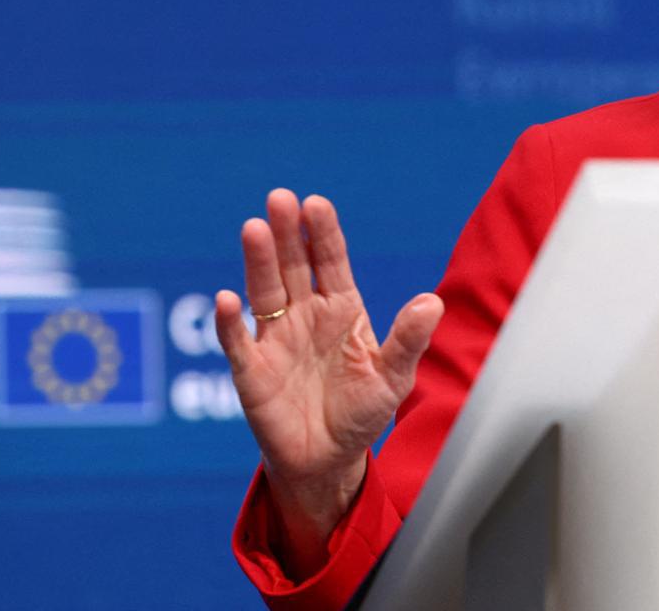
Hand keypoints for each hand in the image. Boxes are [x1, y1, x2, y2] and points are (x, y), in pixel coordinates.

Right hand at [214, 189, 442, 572]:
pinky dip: (229, 323)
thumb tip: (432, 302)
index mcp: (342, 309)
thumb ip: (409, 340)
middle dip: (288, 233)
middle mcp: (306, 315)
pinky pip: (238, 342)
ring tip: (254, 228)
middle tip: (279, 198)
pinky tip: (226, 300)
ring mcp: (276, 340)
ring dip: (259, 262)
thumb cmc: (363, 411)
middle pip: (294, 266)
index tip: (317, 203)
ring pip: (264, 292)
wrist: (328, 459)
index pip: (331, 261)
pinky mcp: (253, 372)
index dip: (324, 233)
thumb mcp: (394, 377)